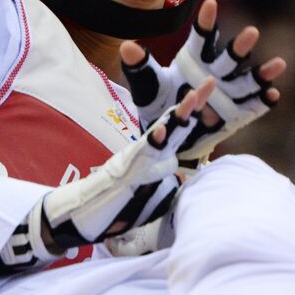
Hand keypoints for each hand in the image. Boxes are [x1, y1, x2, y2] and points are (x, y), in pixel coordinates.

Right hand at [0, 82, 215, 268]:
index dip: (195, 110)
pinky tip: (163, 131)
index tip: (209, 85)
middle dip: (192, 104)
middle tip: (210, 82)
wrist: (84, 213)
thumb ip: (168, 183)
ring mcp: (137, 159)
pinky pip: (142, 154)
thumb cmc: (119, 207)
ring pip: (161, 134)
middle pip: (174, 124)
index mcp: (156, 154)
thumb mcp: (152, 196)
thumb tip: (183, 176)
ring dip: (177, 117)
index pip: (180, 130)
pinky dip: (153, 143)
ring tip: (191, 98)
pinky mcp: (126, 169)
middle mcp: (148, 151)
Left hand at [119, 0, 284, 163]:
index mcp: (195, 59)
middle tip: (251, 33)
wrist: (169, 133)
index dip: (206, 22)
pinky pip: (253, 106)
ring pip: (247, 81)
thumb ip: (140, 67)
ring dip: (262, 73)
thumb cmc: (159, 103)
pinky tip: (273, 95)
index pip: (201, 38)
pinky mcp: (237, 113)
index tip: (210, 4)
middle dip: (240, 47)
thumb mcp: (146, 86)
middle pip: (228, 58)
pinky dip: (263, 101)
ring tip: (279, 64)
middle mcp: (215, 72)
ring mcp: (228, 93)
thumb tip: (127, 47)